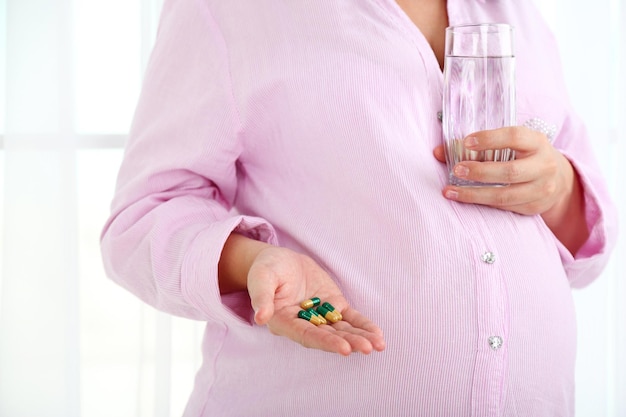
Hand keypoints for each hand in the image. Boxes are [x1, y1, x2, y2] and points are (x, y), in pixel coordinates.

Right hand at [247, 245, 385, 355]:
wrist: (280, 261)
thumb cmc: (267, 269)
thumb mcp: (261, 277)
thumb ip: (261, 296)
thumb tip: (260, 317)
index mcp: (283, 321)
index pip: (306, 335)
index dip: (325, 342)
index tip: (344, 348)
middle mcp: (303, 324)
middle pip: (327, 336)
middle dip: (348, 342)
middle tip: (367, 347)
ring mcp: (319, 316)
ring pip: (341, 330)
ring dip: (360, 337)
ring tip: (378, 345)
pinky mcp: (332, 305)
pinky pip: (349, 318)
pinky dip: (362, 325)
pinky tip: (376, 335)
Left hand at [433, 126, 573, 215]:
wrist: (558, 180)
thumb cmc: (525, 156)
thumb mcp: (513, 144)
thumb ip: (479, 145)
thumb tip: (438, 152)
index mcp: (537, 142)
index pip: (515, 136)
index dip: (490, 138)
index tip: (466, 142)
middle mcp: (544, 165)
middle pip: (509, 172)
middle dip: (479, 172)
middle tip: (456, 170)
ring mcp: (542, 189)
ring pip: (504, 196)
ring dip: (474, 194)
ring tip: (451, 191)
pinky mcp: (534, 207)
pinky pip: (504, 207)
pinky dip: (482, 203)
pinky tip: (464, 199)